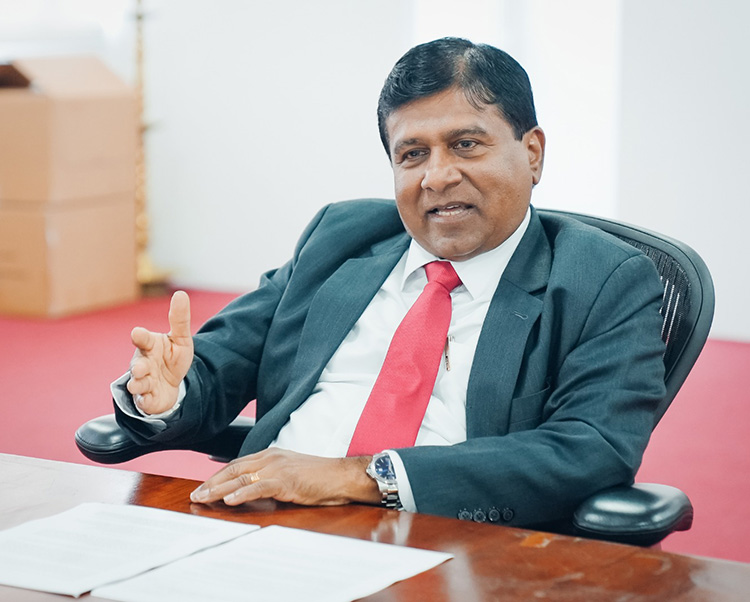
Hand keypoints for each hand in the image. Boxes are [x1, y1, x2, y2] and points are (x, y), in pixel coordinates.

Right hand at [126, 290, 193, 414]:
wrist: (172, 384)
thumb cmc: (172, 357)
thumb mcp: (181, 338)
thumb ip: (179, 319)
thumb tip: (180, 293)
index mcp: (150, 346)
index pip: (143, 340)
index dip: (140, 337)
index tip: (137, 333)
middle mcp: (143, 363)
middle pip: (137, 365)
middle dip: (138, 367)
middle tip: (139, 368)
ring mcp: (143, 381)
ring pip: (137, 383)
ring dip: (137, 384)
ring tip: (137, 384)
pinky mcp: (147, 398)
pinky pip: (144, 400)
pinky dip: (146, 400)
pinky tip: (147, 398)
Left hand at [190, 448, 379, 507]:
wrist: (342, 476)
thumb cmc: (321, 478)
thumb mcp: (292, 474)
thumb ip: (272, 478)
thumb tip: (254, 490)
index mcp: (272, 455)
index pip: (238, 464)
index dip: (218, 476)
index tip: (203, 487)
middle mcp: (271, 458)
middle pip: (234, 469)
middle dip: (212, 482)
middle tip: (195, 495)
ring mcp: (278, 468)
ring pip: (241, 477)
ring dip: (219, 489)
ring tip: (203, 498)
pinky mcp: (286, 481)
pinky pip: (259, 487)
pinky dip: (242, 494)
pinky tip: (229, 500)